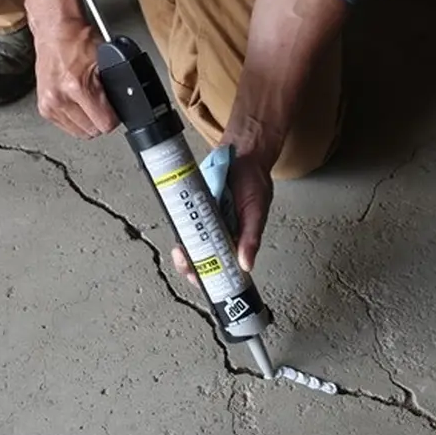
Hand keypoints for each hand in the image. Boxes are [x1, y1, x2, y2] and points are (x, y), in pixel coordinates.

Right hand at [34, 21, 118, 137]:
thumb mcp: (107, 60)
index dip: (113, 118)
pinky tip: (77, 104)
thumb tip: (126, 103)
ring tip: (88, 102)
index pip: (105, 124)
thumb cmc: (77, 40)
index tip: (113, 110)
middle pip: (92, 131)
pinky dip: (75, 120)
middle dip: (100, 119)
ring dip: (87, 121)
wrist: (54, 31)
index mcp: (76, 87)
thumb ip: (116, 86)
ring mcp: (49, 105)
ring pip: (80, 132)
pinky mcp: (44, 108)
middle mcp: (59, 98)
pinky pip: (67, 127)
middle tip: (100, 103)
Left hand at [171, 152, 273, 286]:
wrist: (244, 155)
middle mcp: (217, 233)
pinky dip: (179, 225)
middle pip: (198, 258)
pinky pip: (183, 219)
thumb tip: (247, 264)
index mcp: (234, 241)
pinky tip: (179, 227)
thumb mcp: (256, 213)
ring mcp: (204, 220)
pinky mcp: (194, 206)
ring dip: (181, 248)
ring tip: (180, 250)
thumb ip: (251, 239)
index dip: (207, 277)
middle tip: (185, 261)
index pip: (219, 267)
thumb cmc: (254, 185)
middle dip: (188, 265)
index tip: (201, 279)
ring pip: (188, 241)